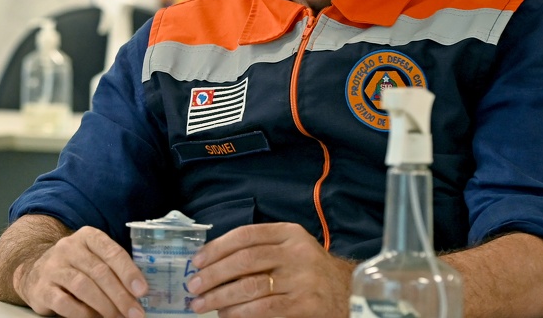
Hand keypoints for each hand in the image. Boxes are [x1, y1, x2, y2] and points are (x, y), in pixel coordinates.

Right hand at [15, 226, 147, 317]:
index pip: (111, 251)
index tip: (142, 291)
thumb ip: (113, 269)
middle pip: (99, 271)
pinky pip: (65, 303)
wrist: (35, 271)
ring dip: (105, 305)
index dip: (128, 272)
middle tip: (134, 313)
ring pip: (83, 286)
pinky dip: (83, 314)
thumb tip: (138, 294)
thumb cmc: (75, 266)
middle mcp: (68, 248)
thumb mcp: (93, 258)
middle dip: (120, 295)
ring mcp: (53, 267)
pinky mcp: (42, 288)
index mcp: (87, 237)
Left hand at [186, 222, 352, 317]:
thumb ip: (259, 248)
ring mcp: (303, 279)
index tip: (197, 262)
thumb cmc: (308, 269)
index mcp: (289, 233)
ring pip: (251, 286)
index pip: (245, 235)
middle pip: (244, 260)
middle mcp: (297, 252)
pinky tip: (227, 315)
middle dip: (213, 275)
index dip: (216, 248)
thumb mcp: (289, 248)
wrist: (348, 292)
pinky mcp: (306, 305)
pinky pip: (265, 309)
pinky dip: (241, 313)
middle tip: (193, 287)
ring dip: (221, 297)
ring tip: (203, 304)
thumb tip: (211, 262)